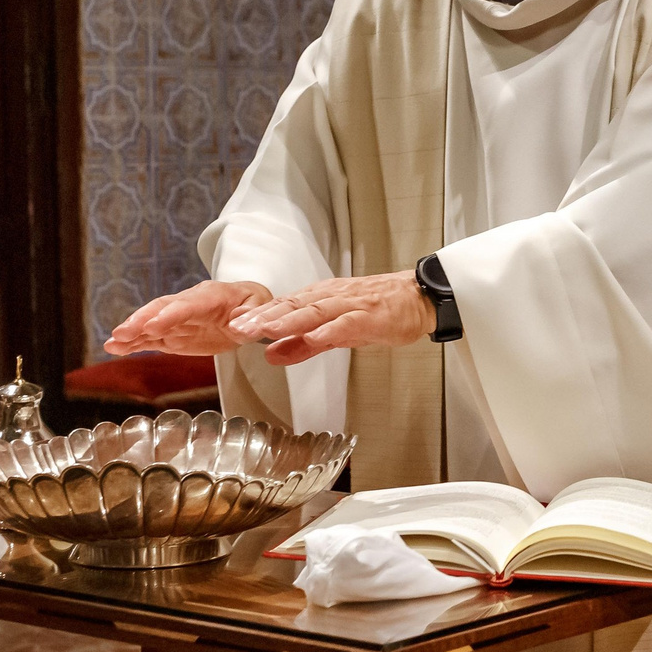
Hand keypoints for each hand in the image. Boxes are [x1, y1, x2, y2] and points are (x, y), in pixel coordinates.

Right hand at [104, 280, 273, 356]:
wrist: (245, 308)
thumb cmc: (252, 305)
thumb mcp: (260, 306)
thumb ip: (251, 317)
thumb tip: (240, 327)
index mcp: (212, 296)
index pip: (189, 305)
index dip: (171, 315)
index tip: (154, 325)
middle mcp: (189, 305)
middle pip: (162, 309)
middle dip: (142, 320)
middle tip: (123, 333)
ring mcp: (178, 320)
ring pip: (151, 323)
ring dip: (132, 332)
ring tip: (113, 343)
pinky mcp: (172, 334)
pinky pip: (151, 338)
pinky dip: (133, 343)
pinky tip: (115, 348)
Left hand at [232, 273, 434, 364]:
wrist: (418, 297)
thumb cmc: (378, 311)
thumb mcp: (335, 331)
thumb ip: (303, 344)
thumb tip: (270, 354)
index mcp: (320, 299)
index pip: (283, 306)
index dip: (257, 316)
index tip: (233, 324)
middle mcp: (331, 297)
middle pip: (293, 306)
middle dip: (264, 317)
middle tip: (239, 327)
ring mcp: (351, 305)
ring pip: (316, 311)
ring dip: (290, 320)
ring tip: (267, 329)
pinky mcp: (372, 316)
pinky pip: (349, 322)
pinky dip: (331, 328)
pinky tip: (315, 335)